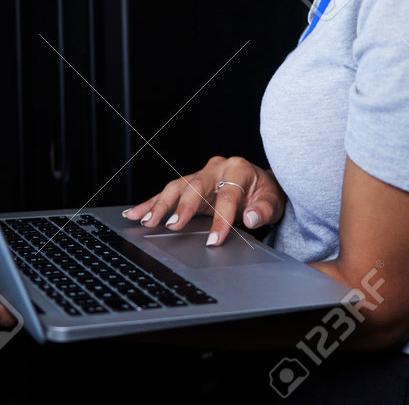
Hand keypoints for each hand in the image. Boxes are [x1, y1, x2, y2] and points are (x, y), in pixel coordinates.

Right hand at [121, 156, 286, 245]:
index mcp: (238, 168)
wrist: (260, 183)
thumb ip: (263, 209)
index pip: (227, 195)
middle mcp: (216, 168)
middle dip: (182, 207)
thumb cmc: (265, 192)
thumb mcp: (273, 201)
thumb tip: (251, 217)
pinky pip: (168, 193)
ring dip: (159, 205)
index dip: (221, 219)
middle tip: (171, 226)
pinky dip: (151, 203)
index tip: (214, 240)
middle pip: (194, 185)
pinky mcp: (190, 185)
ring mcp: (200, 174)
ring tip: (144, 220)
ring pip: (175, 187)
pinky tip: (135, 213)